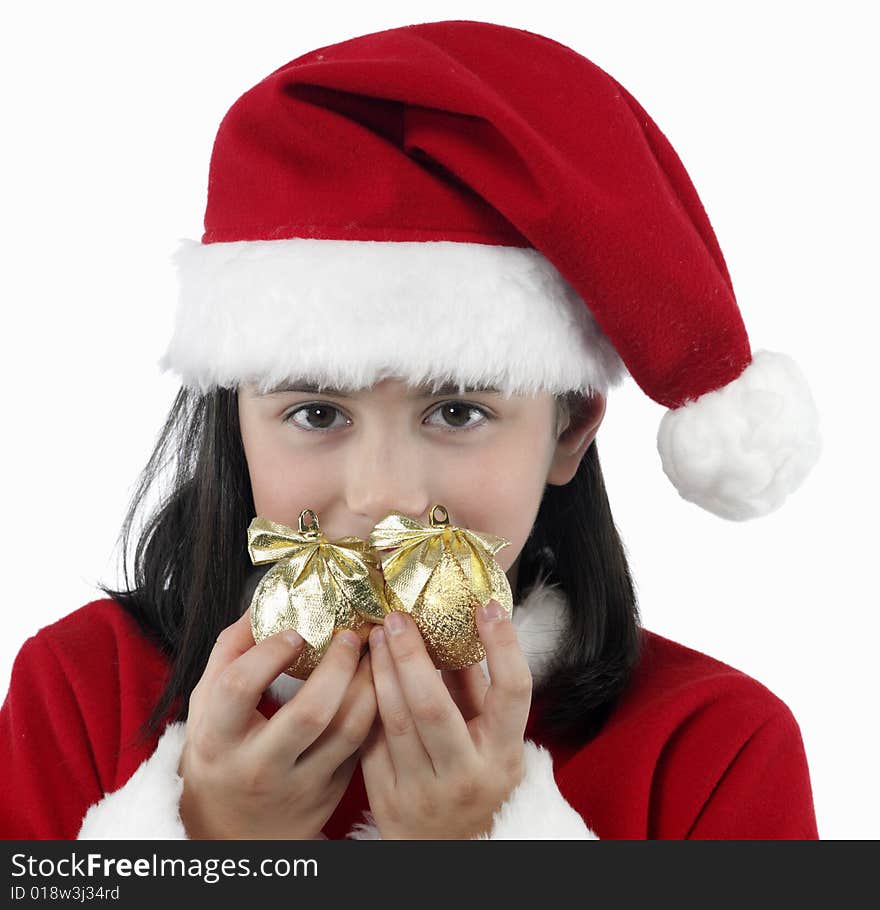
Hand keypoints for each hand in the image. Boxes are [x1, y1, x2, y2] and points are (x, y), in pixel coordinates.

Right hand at [178, 607, 376, 838]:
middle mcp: (259, 767)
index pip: (240, 688)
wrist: (232, 832)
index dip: (269, 653)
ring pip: (349, 729)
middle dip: (339, 665)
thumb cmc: (221, 754)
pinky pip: (361, 745)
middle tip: (350, 635)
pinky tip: (378, 682)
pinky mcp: (330, 795)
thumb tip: (264, 600)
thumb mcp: (207, 706)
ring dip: (370, 683)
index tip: (296, 630)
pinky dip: (374, 708)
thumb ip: (231, 652)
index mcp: (218, 740)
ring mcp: (299, 785)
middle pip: (310, 712)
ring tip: (373, 652)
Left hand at [359, 600, 530, 838]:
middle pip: (433, 706)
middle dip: (411, 654)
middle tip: (397, 616)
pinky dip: (365, 701)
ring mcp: (423, 790)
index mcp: (503, 754)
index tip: (487, 606)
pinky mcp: (387, 798)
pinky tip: (359, 671)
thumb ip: (476, 689)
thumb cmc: (477, 782)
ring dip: (381, 670)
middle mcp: (466, 774)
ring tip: (377, 634)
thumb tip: (459, 627)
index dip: (503, 646)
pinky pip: (371, 740)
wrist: (447, 852)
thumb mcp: (493, 741)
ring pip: (394, 720)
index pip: (512, 692)